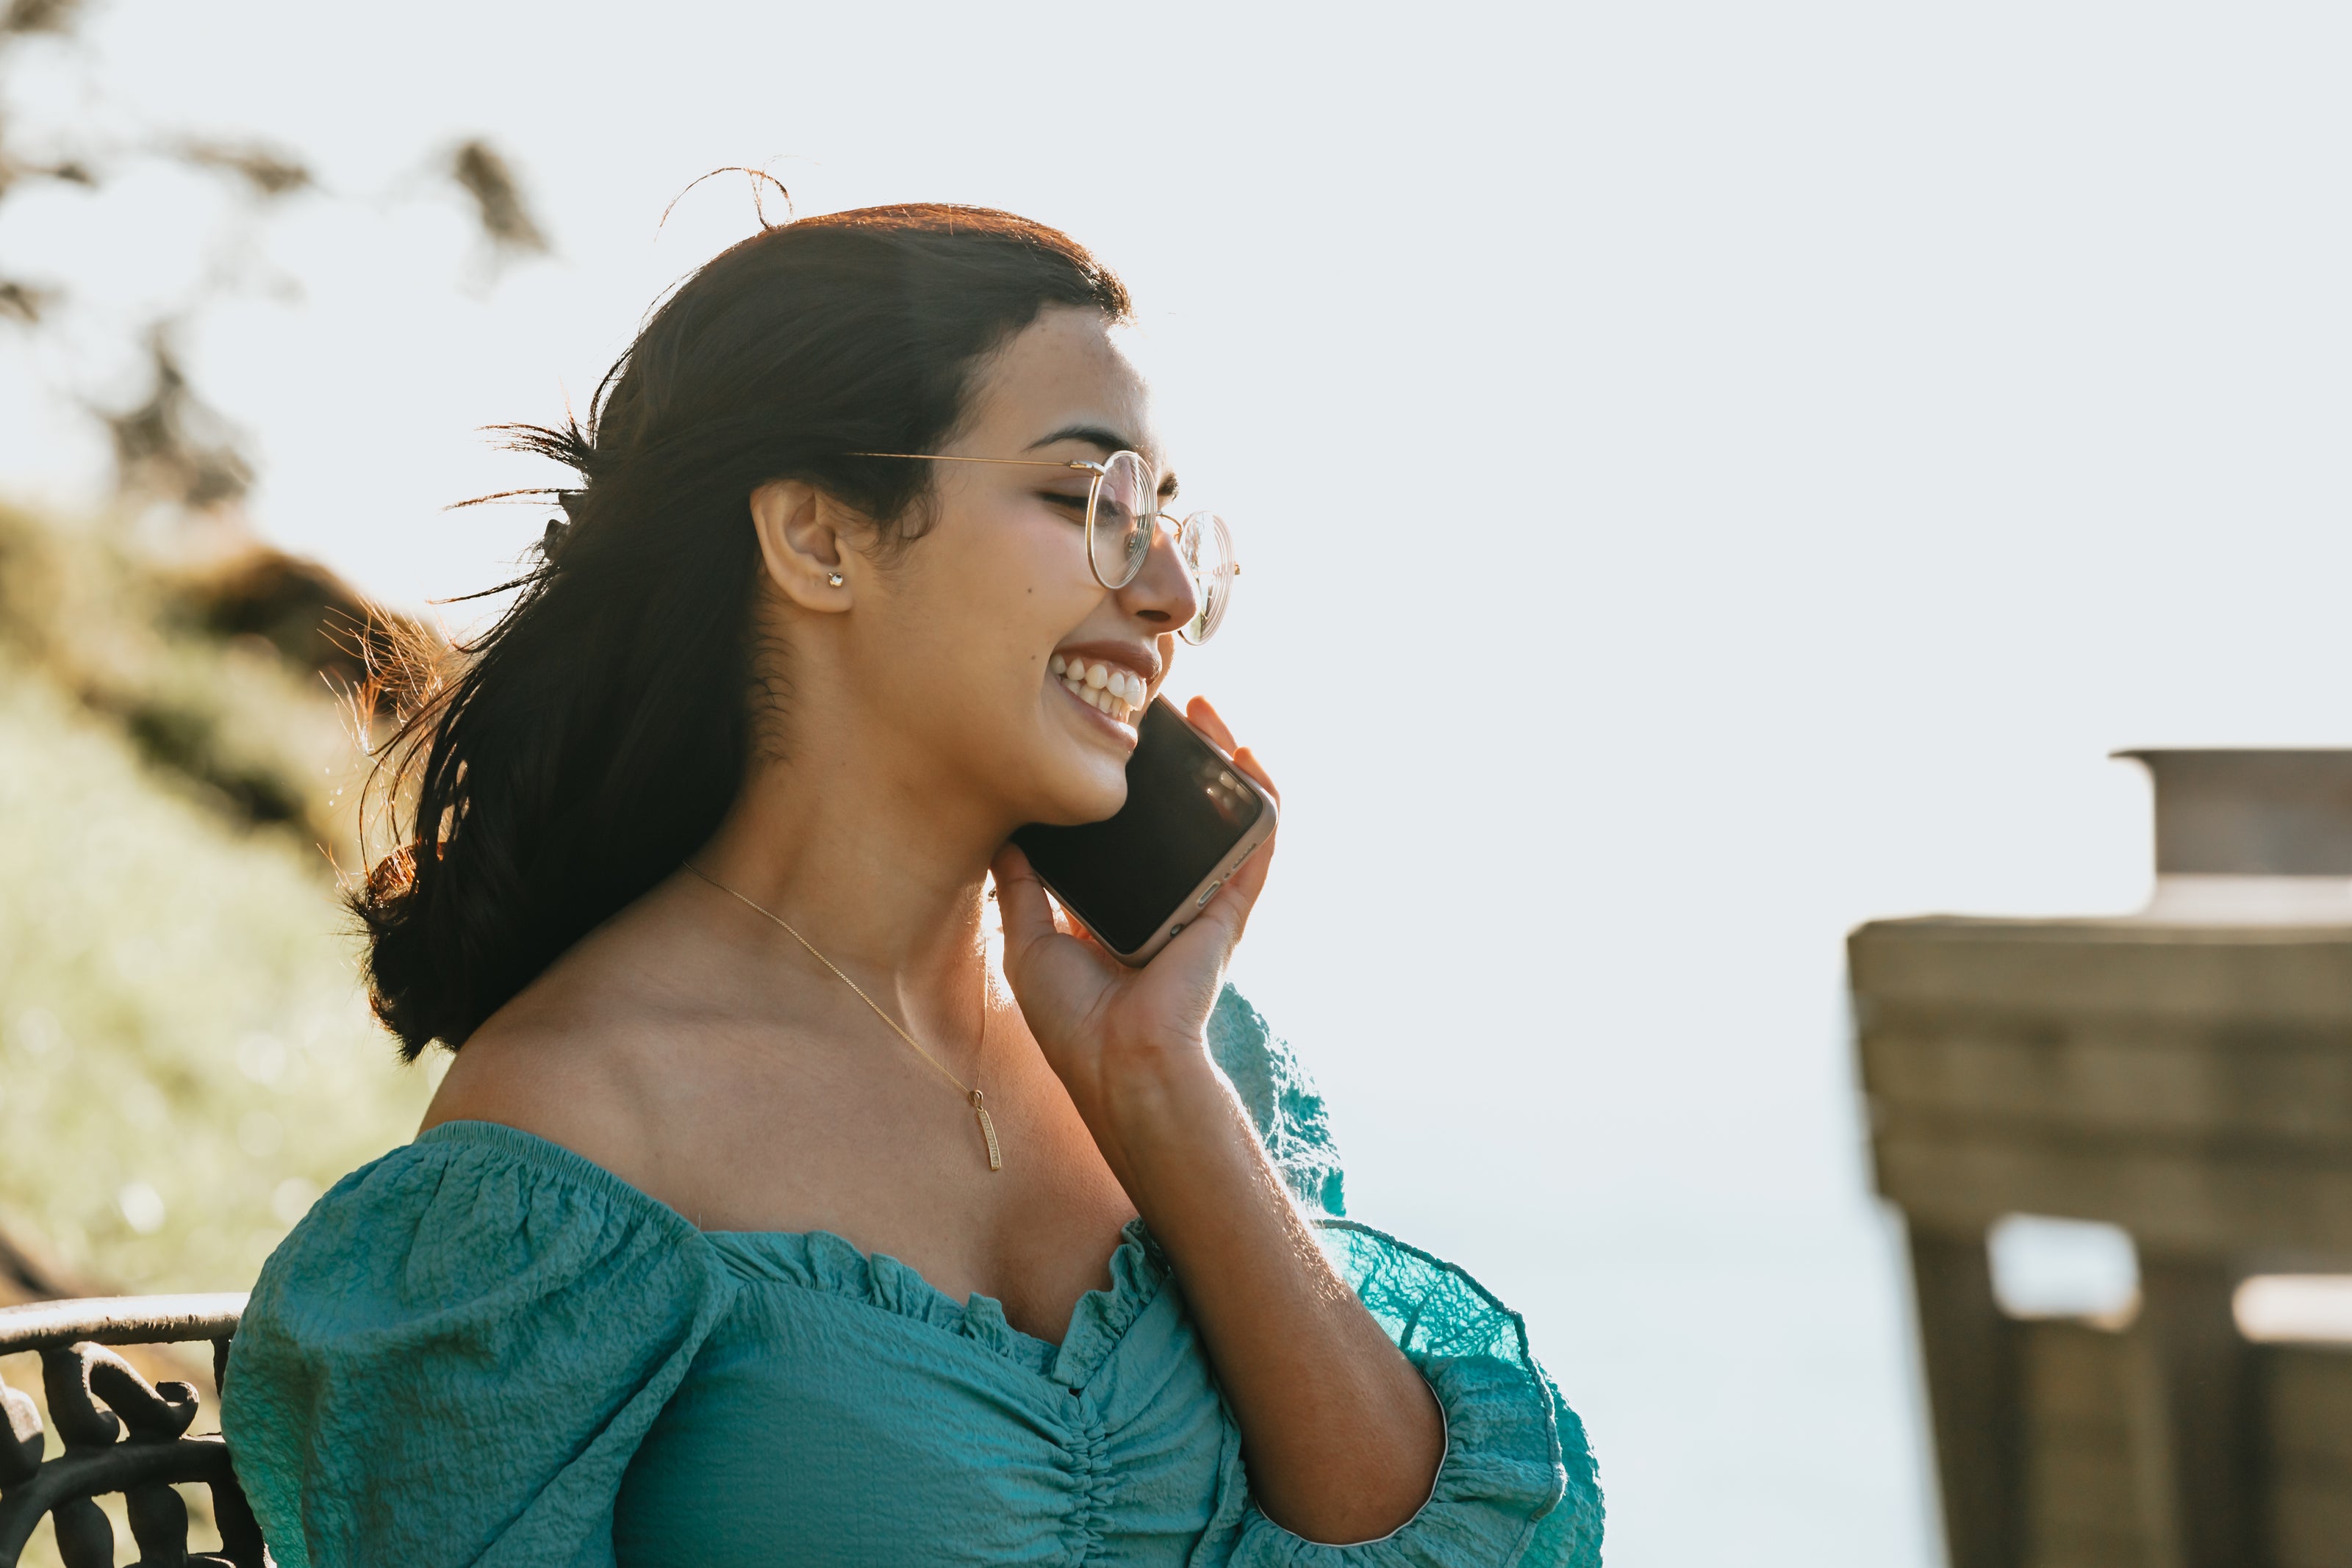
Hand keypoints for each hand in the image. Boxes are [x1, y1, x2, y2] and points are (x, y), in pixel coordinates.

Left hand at [990, 696, 1279, 1125]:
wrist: (1121, 1063)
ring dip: (1220, 764)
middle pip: (1175, 818)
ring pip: (1218, 820)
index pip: (1122, 838)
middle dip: (1175, 762)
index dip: (1120, 792)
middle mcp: (1163, 901)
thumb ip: (1019, 889)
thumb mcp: (1028, 944)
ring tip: (1209, 715)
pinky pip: (1253, 848)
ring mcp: (1199, 903)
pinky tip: (1251, 759)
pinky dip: (1258, 802)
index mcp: (1116, 912)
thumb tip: (1003, 836)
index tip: (1110, 743)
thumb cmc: (1073, 1021)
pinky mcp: (1227, 911)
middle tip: (1163, 710)